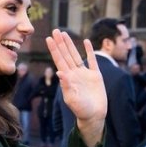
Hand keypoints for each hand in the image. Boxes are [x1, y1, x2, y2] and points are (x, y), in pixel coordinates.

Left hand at [46, 29, 106, 146]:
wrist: (94, 116)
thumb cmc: (81, 110)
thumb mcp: (72, 99)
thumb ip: (66, 86)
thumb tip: (59, 72)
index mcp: (68, 79)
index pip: (59, 61)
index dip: (54, 49)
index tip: (48, 38)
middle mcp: (75, 74)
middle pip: (66, 55)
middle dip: (60, 43)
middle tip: (55, 30)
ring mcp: (85, 74)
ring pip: (76, 55)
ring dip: (70, 45)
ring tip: (64, 33)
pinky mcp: (96, 76)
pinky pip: (92, 61)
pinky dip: (89, 51)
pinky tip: (86, 42)